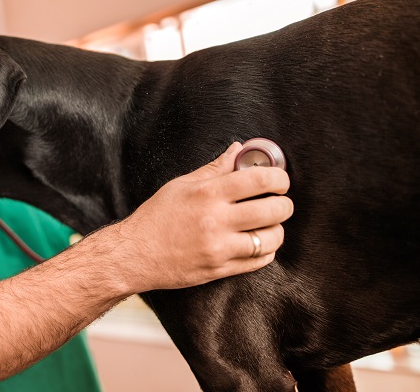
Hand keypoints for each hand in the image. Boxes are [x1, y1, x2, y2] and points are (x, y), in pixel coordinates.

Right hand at [110, 142, 292, 291]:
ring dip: (276, 230)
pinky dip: (265, 251)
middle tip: (279, 202)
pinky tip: (257, 243)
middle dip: (284, 204)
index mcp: (208, 194)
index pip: (259, 179)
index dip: (279, 177)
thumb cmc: (156, 216)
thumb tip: (239, 149)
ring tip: (268, 225)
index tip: (280, 180)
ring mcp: (219, 248)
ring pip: (271, 238)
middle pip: (274, 210)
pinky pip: (259, 261)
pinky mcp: (220, 269)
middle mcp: (216, 220)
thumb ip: (215, 168)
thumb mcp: (182, 185)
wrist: (134, 254)